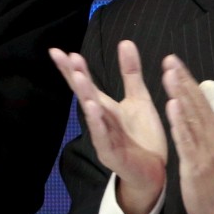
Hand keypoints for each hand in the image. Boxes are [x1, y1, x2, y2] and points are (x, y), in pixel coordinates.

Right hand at [50, 41, 166, 213]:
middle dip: (74, 75)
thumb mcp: (139, 98)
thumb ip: (130, 72)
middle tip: (63, 56)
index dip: (72, 68)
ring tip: (79, 76)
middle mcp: (99, 119)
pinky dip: (96, 122)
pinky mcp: (111, 154)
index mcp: (104, 106)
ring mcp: (103, 137)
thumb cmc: (143, 136)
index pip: (85, 83)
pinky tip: (91, 107)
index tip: (58, 50)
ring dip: (85, 95)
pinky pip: (102, 136)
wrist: (155, 172)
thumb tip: (125, 41)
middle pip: (84, 94)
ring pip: (91, 113)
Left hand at [162, 54, 213, 213]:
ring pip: (191, 117)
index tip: (173, 61)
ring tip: (169, 75)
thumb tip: (197, 98)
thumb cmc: (213, 176)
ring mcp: (206, 149)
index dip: (186, 78)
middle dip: (182, 80)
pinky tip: (172, 106)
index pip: (199, 98)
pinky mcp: (196, 163)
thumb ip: (203, 122)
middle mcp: (212, 135)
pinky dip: (180, 122)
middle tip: (170, 60)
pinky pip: (186, 140)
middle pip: (196, 103)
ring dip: (180, 94)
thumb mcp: (211, 145)